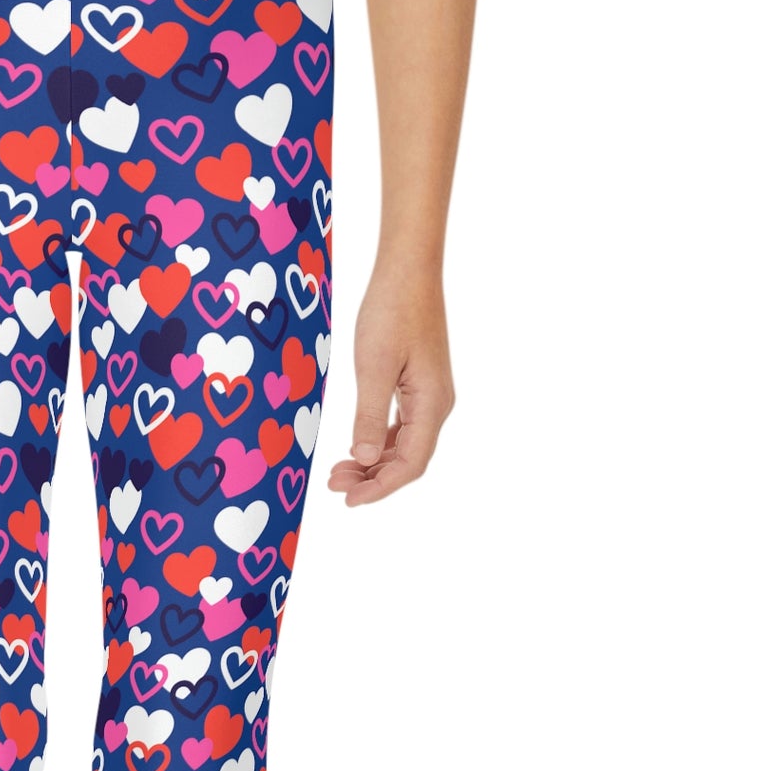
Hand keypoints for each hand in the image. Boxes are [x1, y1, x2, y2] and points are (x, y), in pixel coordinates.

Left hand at [327, 265, 455, 505]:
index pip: (410, 464)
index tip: (348, 500)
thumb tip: (365, 458)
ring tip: (338, 471)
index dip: (380, 488)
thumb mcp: (373, 366)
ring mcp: (430, 396)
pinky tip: (357, 446)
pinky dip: (379, 442)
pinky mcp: (419, 385)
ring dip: (374, 462)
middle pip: (409, 460)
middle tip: (333, 485)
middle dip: (372, 479)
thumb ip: (369, 415)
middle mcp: (437, 405)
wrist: (408, 270)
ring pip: (404, 446)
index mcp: (432, 405)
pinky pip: (402, 427)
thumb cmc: (391, 310)